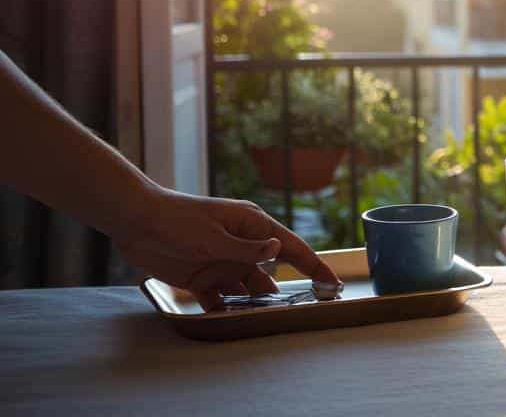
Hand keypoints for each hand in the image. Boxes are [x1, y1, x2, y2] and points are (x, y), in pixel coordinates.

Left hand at [114, 188, 339, 309]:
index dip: (314, 266)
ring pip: (248, 290)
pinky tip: (229, 322)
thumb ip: (246, 249)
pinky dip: (225, 311)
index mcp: (253, 226)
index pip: (292, 248)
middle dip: (282, 295)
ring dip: (253, 305)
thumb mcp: (213, 236)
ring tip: (262, 321)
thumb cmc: (178, 219)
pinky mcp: (203, 278)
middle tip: (296, 315)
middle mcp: (243, 246)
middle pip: (272, 274)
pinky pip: (221, 300)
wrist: (135, 220)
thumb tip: (279, 252)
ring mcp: (224, 262)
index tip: (333, 284)